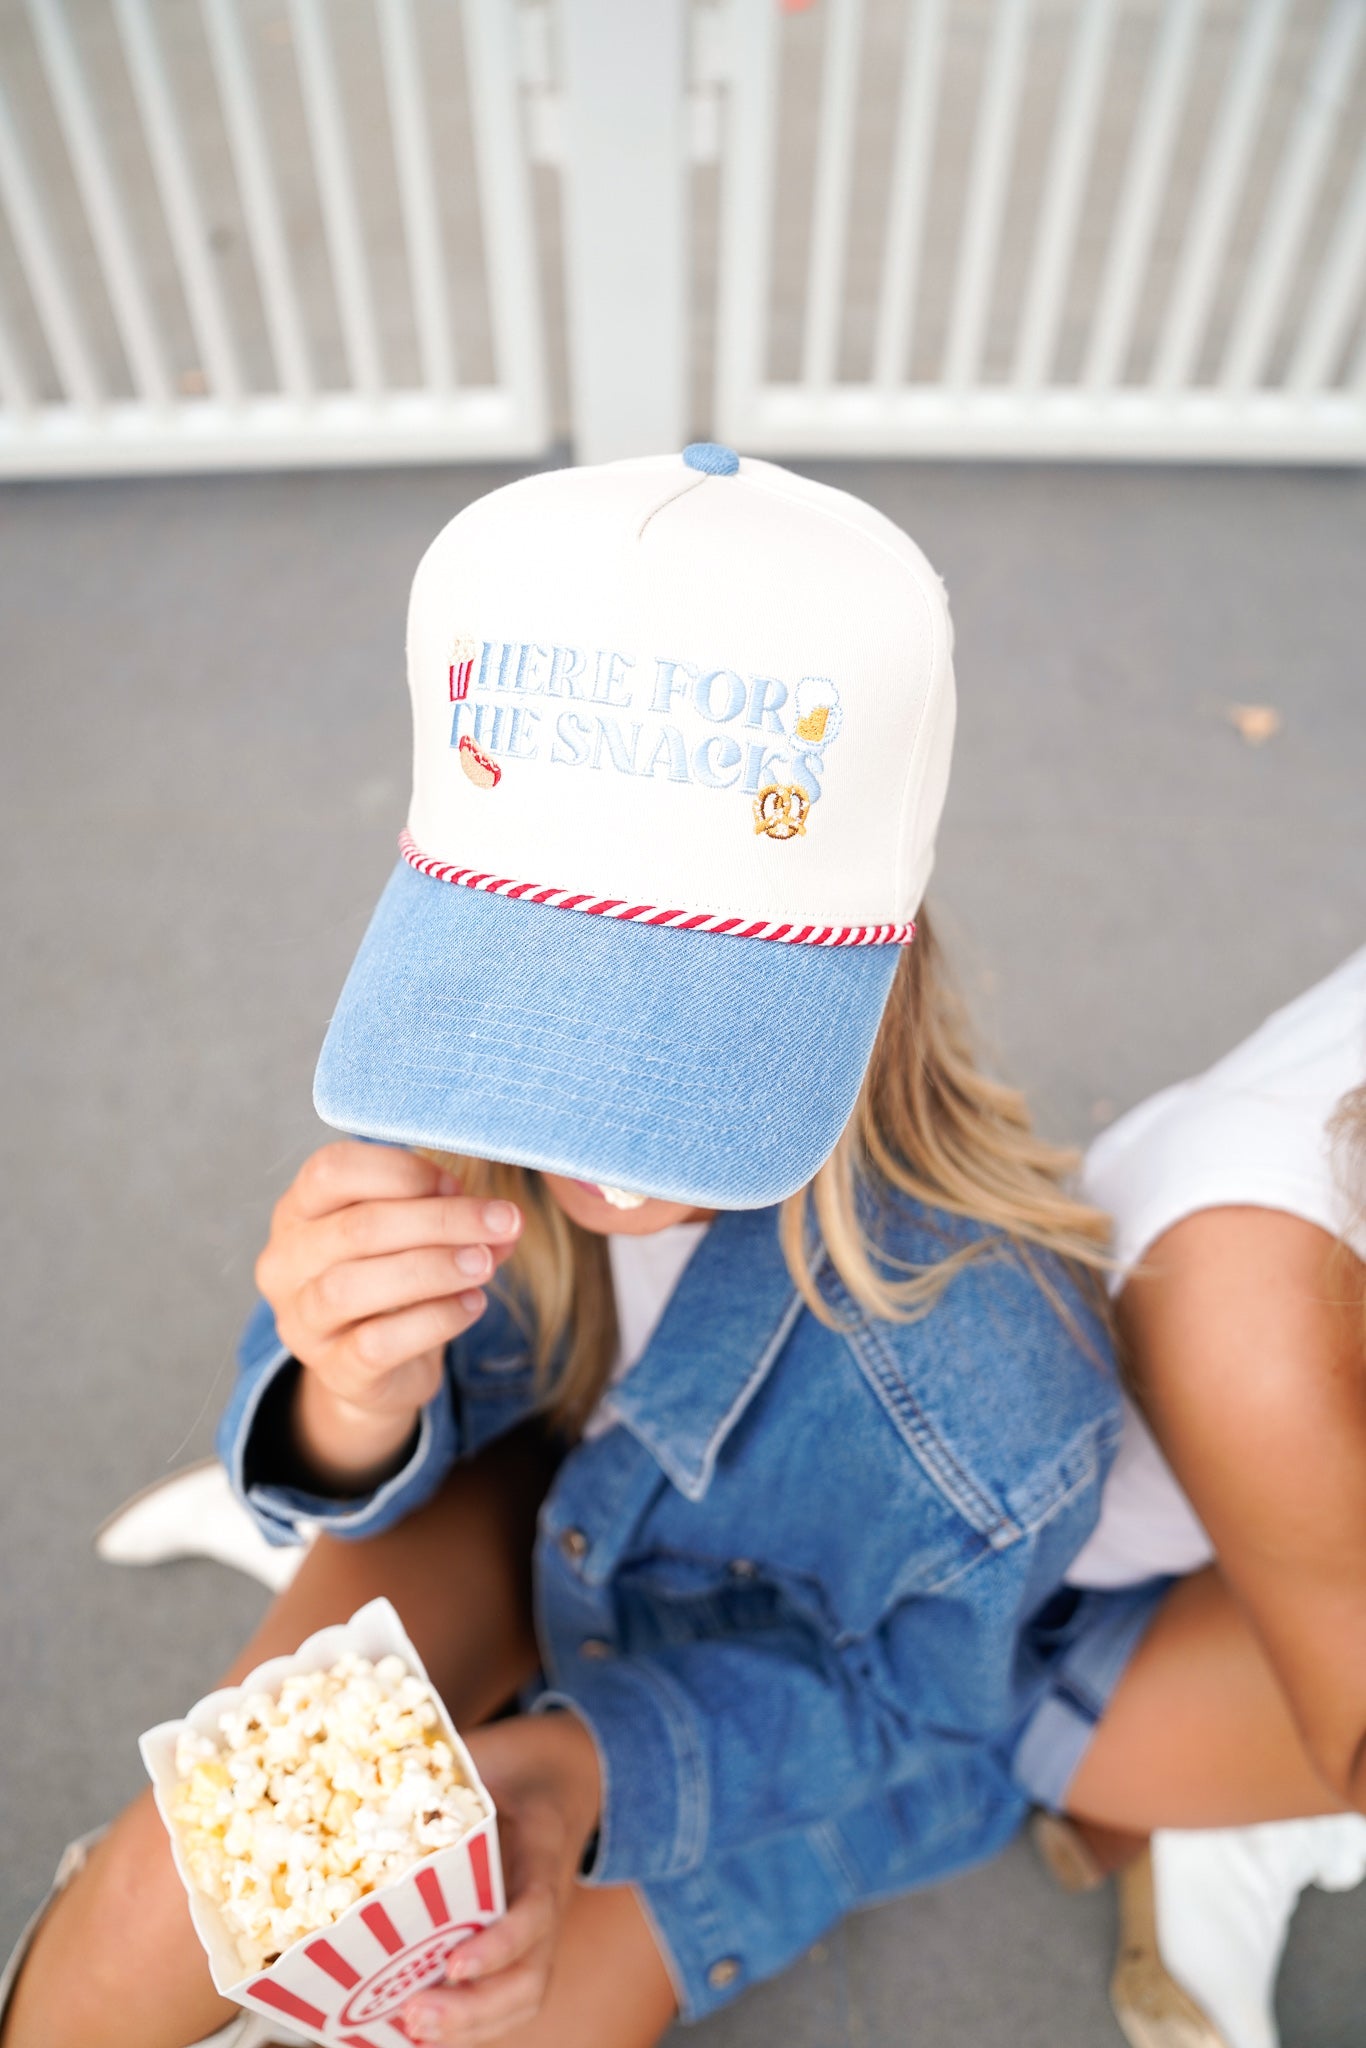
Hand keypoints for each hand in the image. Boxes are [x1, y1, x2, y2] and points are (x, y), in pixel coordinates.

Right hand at [254, 1141, 521, 1485]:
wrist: (374, 1367)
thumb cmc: (391, 1280)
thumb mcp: (410, 1235)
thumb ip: (449, 1215)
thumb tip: (502, 1218)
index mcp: (299, 1210)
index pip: (331, 1170)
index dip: (401, 1170)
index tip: (456, 1184)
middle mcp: (286, 1262)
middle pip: (356, 1228)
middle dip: (440, 1220)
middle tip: (501, 1220)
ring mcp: (302, 1321)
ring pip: (353, 1287)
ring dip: (433, 1268)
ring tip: (484, 1263)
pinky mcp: (333, 1370)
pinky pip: (376, 1344)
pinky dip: (433, 1320)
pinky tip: (472, 1304)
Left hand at [399, 1714, 601, 2043]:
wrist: (563, 1773)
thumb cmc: (517, 1763)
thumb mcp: (489, 1754)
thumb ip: (445, 1771)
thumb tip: (377, 1783)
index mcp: (543, 1850)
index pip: (536, 1910)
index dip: (500, 1943)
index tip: (454, 1964)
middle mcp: (546, 1901)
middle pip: (530, 1978)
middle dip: (474, 2010)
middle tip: (413, 2017)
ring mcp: (536, 1929)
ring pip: (519, 1996)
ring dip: (468, 2026)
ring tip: (409, 2033)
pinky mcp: (518, 1942)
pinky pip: (501, 1992)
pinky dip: (464, 2022)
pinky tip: (413, 2030)